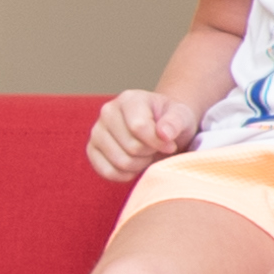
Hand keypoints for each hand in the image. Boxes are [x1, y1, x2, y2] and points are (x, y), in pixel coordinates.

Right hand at [88, 89, 205, 181]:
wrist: (158, 128)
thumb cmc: (170, 121)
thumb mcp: (181, 116)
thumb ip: (175, 122)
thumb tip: (164, 133)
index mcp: (129, 99)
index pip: (139, 127)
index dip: (157, 143)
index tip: (170, 145)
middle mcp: (108, 112)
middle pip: (131, 147)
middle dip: (149, 153)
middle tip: (155, 149)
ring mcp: (97, 131)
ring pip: (119, 161)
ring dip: (139, 164)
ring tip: (146, 154)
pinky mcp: (92, 150)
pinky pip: (107, 172)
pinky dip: (125, 174)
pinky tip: (134, 165)